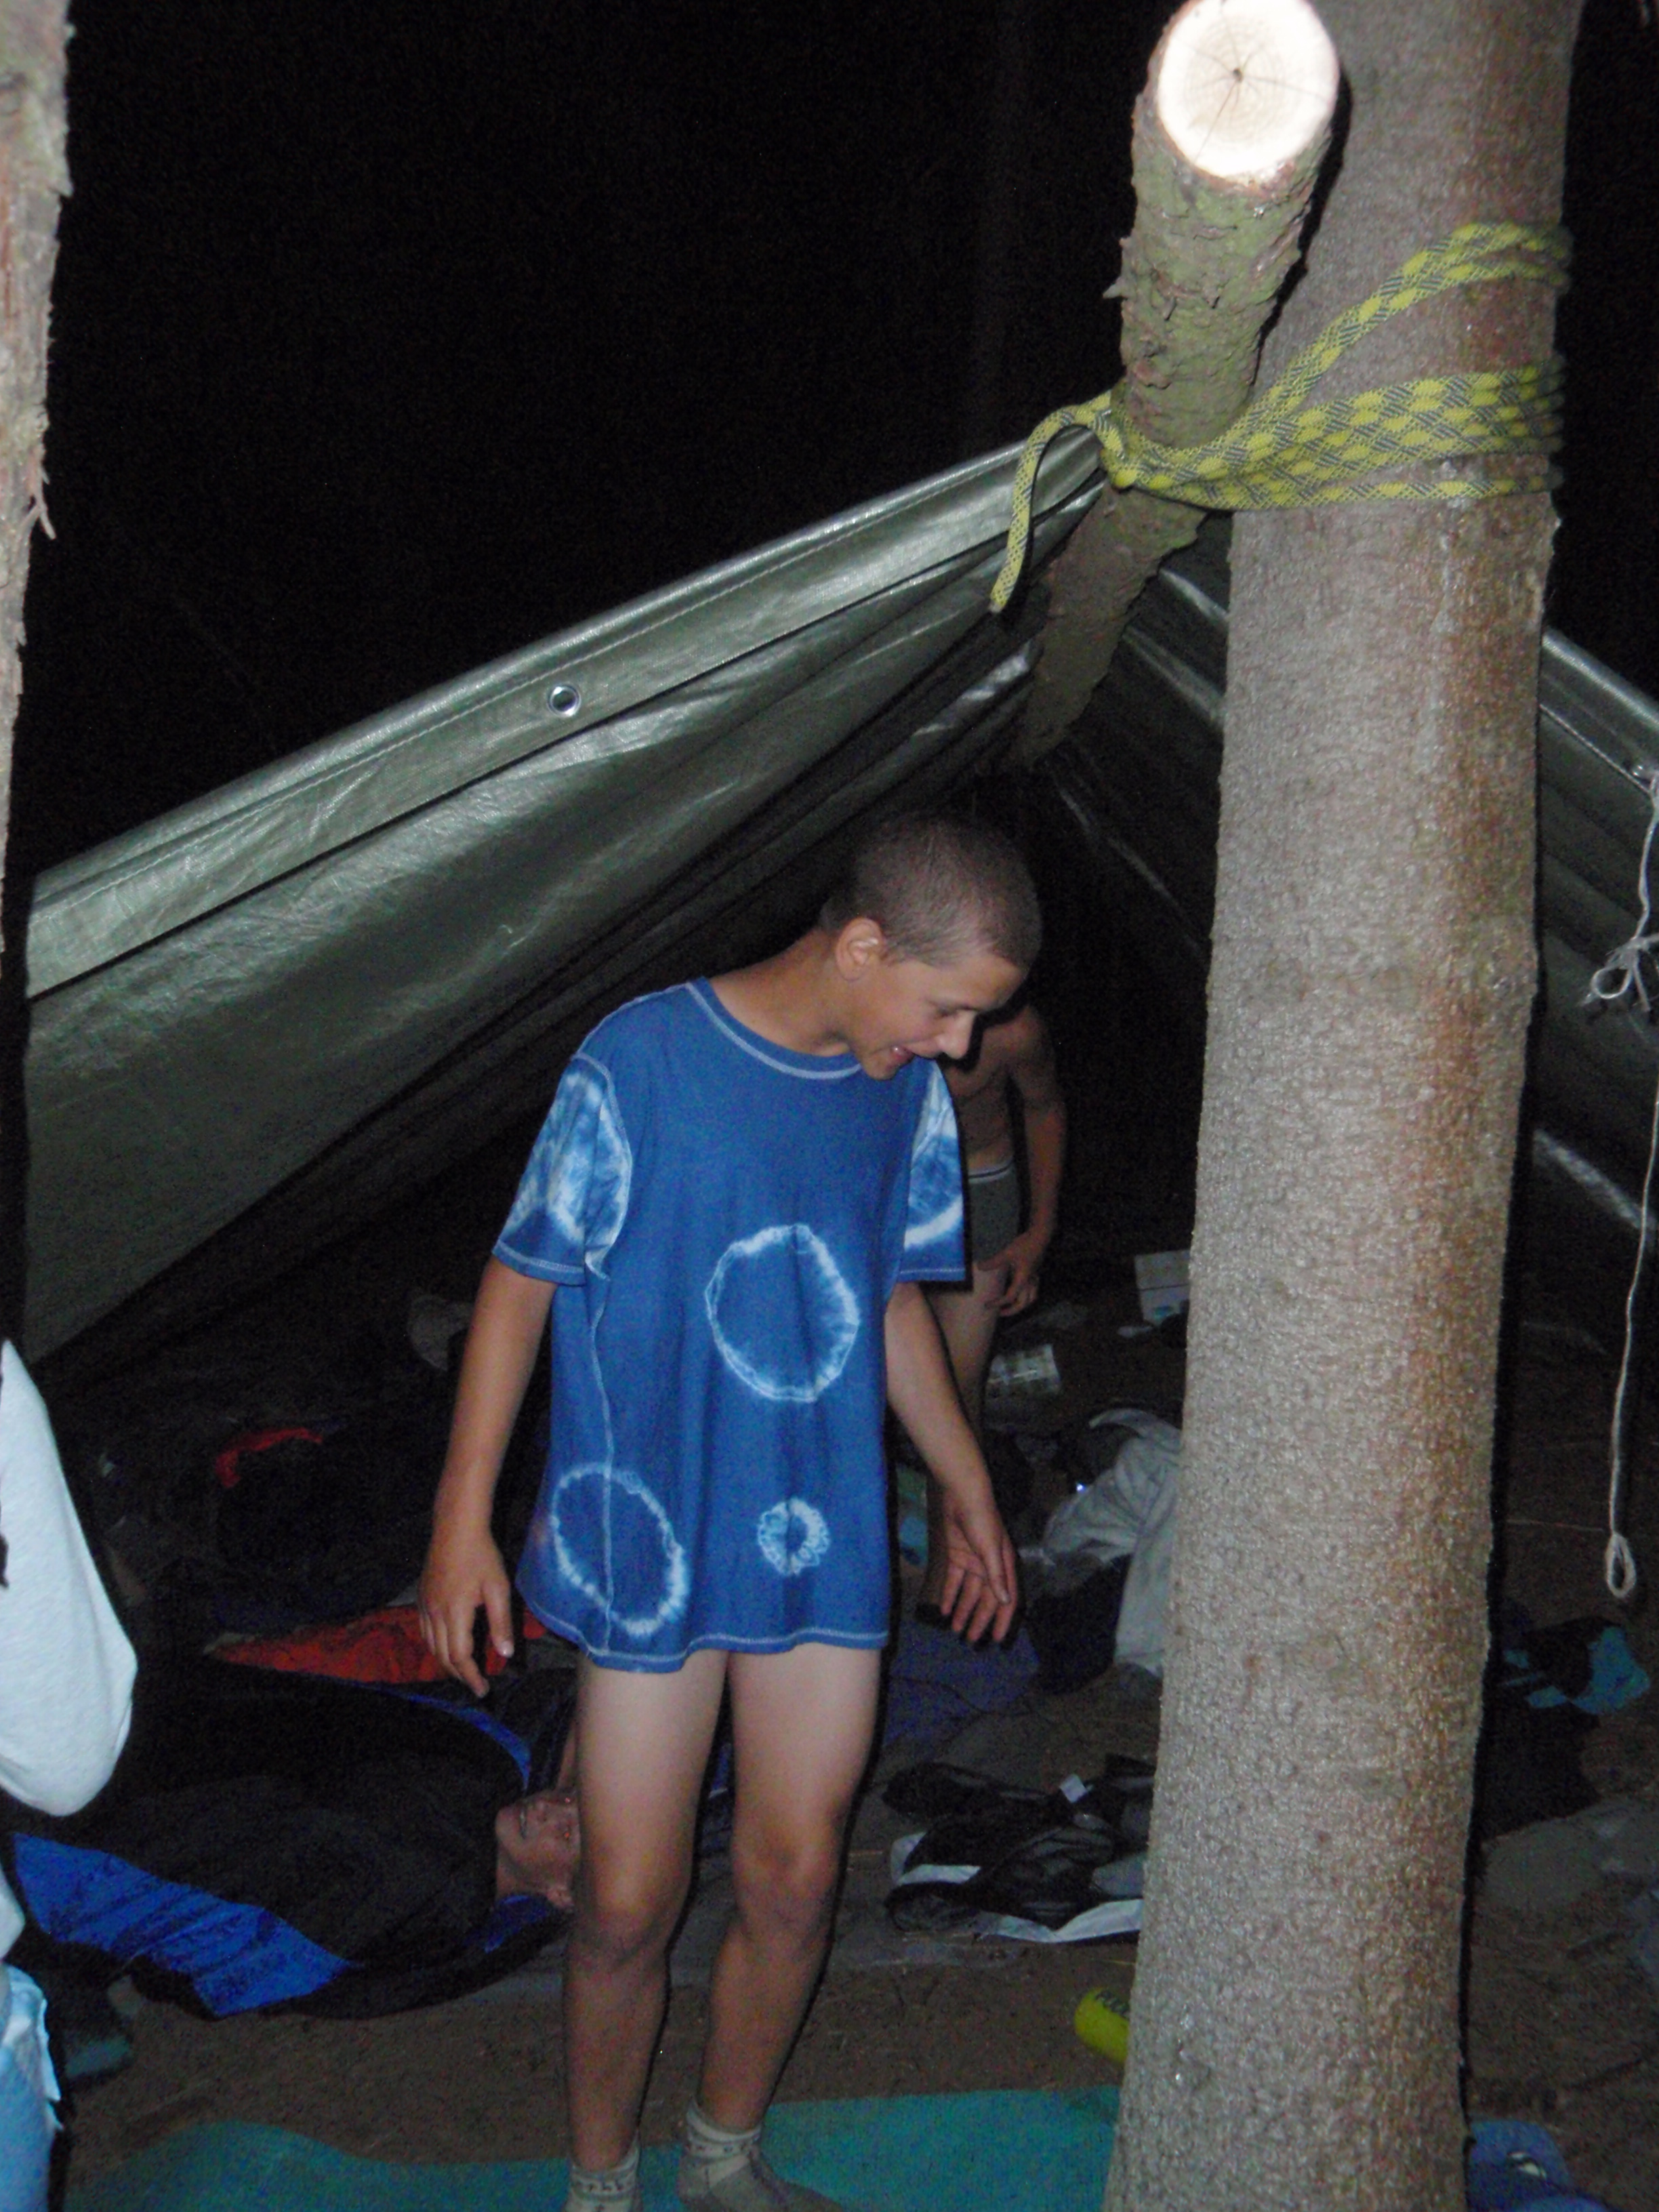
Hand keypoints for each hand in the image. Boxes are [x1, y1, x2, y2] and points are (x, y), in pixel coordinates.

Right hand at [419, 1518, 513, 1696]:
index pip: (460, 1657)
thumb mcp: (498, 1588)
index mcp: (455, 1614)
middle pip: (443, 1656)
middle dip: (459, 1674)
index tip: (483, 1690)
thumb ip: (501, 1622)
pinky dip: (435, 1646)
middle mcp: (435, 1614)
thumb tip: (505, 1655)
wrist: (455, 1527)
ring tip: (463, 1670)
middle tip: (475, 1683)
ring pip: (431, 1646)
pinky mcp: (421, 1597)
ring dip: (445, 1662)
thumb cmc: (481, 1556)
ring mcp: (424, 1606)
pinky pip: (425, 1631)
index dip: (471, 1677)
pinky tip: (446, 1645)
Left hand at [936, 1479, 1019, 1645]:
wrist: (962, 1494)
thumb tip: (1005, 1602)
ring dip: (963, 1611)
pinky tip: (944, 1609)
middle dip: (979, 1620)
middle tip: (970, 1640)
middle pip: (985, 1600)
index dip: (1002, 1620)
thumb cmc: (982, 1520)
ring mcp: (973, 1562)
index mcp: (1004, 1566)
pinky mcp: (957, 1555)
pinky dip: (949, 1595)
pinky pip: (954, 1581)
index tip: (996, 1640)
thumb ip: (996, 1576)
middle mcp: (990, 1567)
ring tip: (955, 1631)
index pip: (1006, 1600)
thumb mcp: (991, 1549)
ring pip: (968, 1593)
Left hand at [988, 1228, 1048, 1316]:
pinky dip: (1025, 1296)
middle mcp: (1030, 1282)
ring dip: (1021, 1305)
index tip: (987, 1305)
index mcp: (1022, 1280)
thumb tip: (979, 1267)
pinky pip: (1032, 1291)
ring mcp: (1034, 1278)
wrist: (1040, 1237)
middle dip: (1011, 1311)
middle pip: (1023, 1304)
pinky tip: (1018, 1291)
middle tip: (999, 1313)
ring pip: (1031, 1299)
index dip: (998, 1303)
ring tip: (1010, 1306)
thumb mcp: (1007, 1253)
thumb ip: (994, 1262)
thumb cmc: (1024, 1245)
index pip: (1009, 1298)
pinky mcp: (1035, 1273)